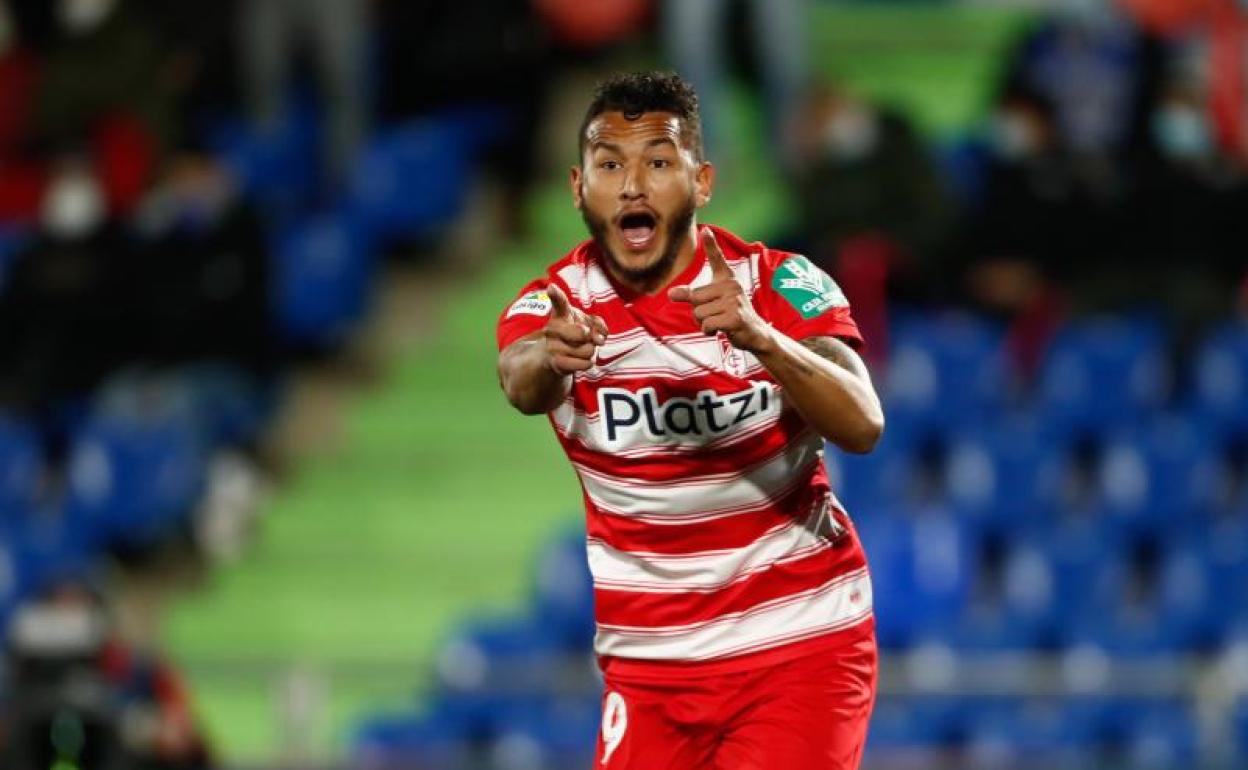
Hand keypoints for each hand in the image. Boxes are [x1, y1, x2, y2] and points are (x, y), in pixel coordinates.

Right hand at [544, 283, 607, 374]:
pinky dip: (589, 362)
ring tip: (582, 349)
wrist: (556, 356)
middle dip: (590, 336)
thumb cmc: (576, 334)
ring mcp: (553, 346)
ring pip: (588, 350)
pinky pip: (585, 363)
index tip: (551, 287)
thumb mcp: (588, 323)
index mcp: (560, 314)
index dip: (556, 294)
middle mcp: (552, 329)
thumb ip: (598, 325)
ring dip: (591, 351)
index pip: (559, 302)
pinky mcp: (557, 363)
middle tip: (586, 335)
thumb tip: (599, 339)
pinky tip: (581, 360)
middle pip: (582, 333)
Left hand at [668, 229, 772, 352]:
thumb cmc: (730, 316)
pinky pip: (707, 324)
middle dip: (698, 312)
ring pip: (698, 313)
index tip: (706, 230)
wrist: (754, 334)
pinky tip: (720, 330)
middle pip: (695, 297)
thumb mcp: (710, 303)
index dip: (711, 245)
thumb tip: (671, 293)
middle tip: (714, 315)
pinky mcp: (735, 317)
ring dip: (703, 323)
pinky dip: (709, 331)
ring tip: (718, 322)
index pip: (718, 259)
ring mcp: (734, 301)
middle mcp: (732, 286)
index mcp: (727, 280)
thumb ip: (691, 296)